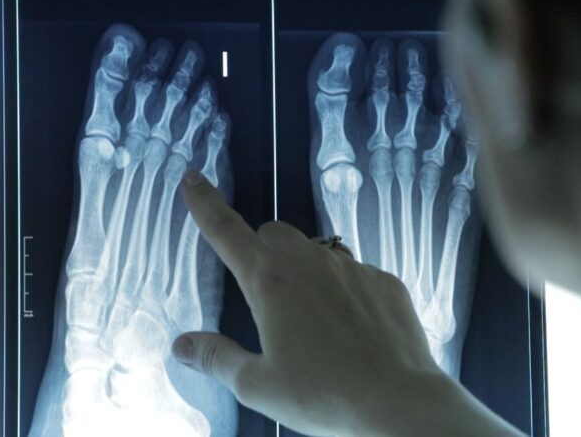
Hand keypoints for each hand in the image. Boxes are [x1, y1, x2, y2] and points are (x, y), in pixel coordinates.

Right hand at [171, 170, 444, 435]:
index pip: (227, 231)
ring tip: (312, 322)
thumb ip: (217, 358)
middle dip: (263, 251)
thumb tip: (182, 345)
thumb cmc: (323, 396)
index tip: (193, 179)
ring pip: (318, 251)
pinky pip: (356, 273)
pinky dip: (345, 291)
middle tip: (265, 296)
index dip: (206, 204)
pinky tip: (352, 330)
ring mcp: (353, 268)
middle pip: (275, 235)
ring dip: (305, 271)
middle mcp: (311, 262)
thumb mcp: (257, 384)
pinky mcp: (386, 281)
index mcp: (270, 282)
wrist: (398, 402)